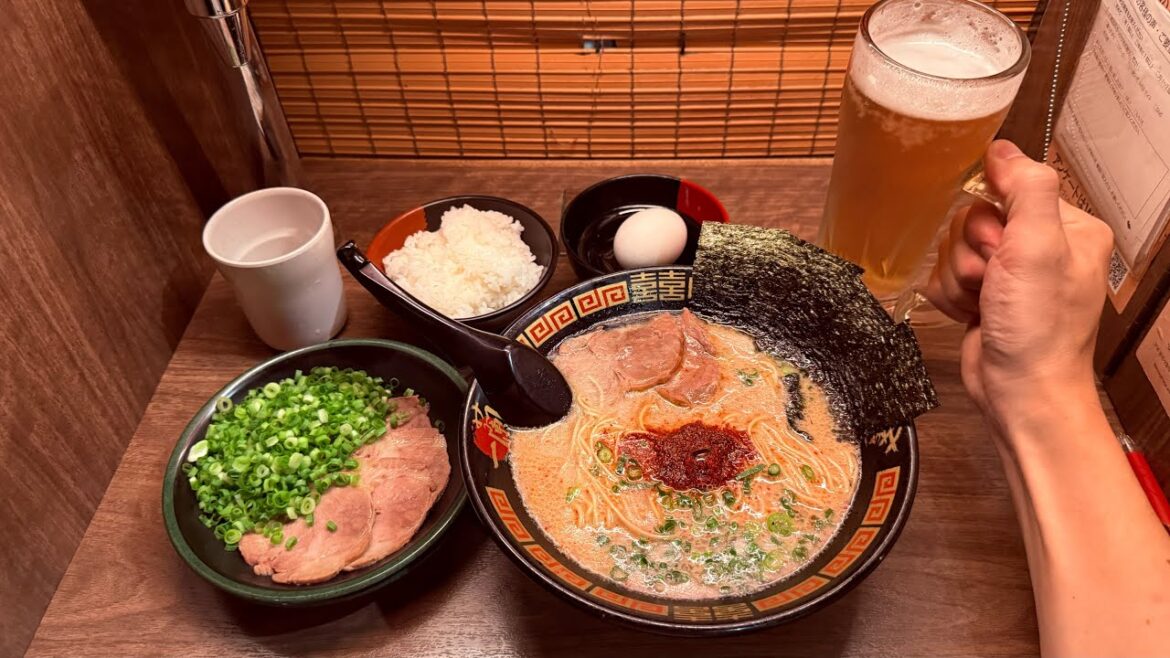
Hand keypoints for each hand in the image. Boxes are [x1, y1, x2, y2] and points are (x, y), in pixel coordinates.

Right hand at [926, 140, 1113, 425]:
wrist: (1022, 394)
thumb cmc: (1038, 329)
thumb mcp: (1039, 247)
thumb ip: (1025, 188)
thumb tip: (1002, 147)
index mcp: (1069, 227)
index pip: (1009, 188)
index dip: (991, 216)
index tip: (999, 246)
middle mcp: (1042, 247)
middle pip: (974, 218)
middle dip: (971, 252)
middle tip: (993, 280)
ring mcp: (1011, 274)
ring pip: (955, 248)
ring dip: (959, 277)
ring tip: (983, 303)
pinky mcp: (985, 297)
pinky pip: (947, 276)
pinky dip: (952, 296)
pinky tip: (972, 314)